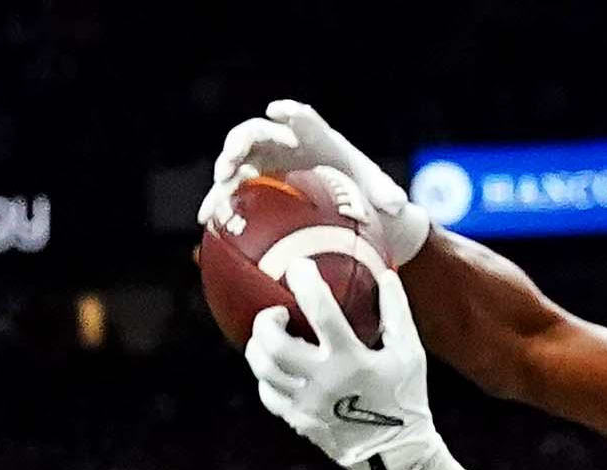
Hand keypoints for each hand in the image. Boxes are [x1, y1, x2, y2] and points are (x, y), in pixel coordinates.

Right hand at [212, 98, 430, 258]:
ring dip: (226, 168)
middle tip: (235, 158)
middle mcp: (285, 143)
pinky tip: (207, 220)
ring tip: (220, 183)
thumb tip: (400, 206)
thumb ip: (387, 194)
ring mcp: (265, 163)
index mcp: (317, 137)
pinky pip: (232, 191)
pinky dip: (219, 201)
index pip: (304, 119)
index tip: (280, 111)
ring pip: (237, 157)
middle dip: (244, 141)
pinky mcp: (253, 186)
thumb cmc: (364, 192)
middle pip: (259, 132)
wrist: (347, 205)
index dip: (292, 113)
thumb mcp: (380, 194)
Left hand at [246, 265, 481, 469]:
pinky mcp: (299, 422)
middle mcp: (324, 383)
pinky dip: (266, 376)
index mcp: (352, 361)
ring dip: (259, 346)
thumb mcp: (410, 353)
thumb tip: (385, 273)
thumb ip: (396, 312)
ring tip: (270, 334)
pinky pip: (269, 394)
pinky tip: (276, 366)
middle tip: (276, 311)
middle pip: (275, 346)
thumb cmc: (406, 398)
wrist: (398, 456)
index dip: (306, 284)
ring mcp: (307, 405)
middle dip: (266, 322)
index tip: (298, 266)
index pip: (322, 312)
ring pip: (264, 370)